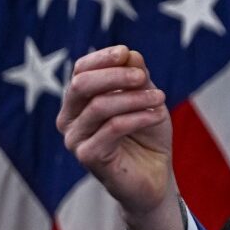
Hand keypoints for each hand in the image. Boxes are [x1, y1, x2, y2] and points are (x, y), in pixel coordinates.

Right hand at [55, 46, 182, 229]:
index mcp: (78, 102)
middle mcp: (69, 119)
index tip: (126, 53)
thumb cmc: (147, 135)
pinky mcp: (87, 156)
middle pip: (81, 84)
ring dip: (135, 98)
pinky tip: (158, 115)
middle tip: (143, 77)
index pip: (81, 70)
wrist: (155, 176)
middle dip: (115, 75)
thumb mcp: (145, 99)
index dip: (102, 58)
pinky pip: (113, 127)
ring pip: (100, 105)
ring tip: (160, 98)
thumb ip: (136, 78)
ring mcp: (75, 139)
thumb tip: (129, 54)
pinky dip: (138, 116)